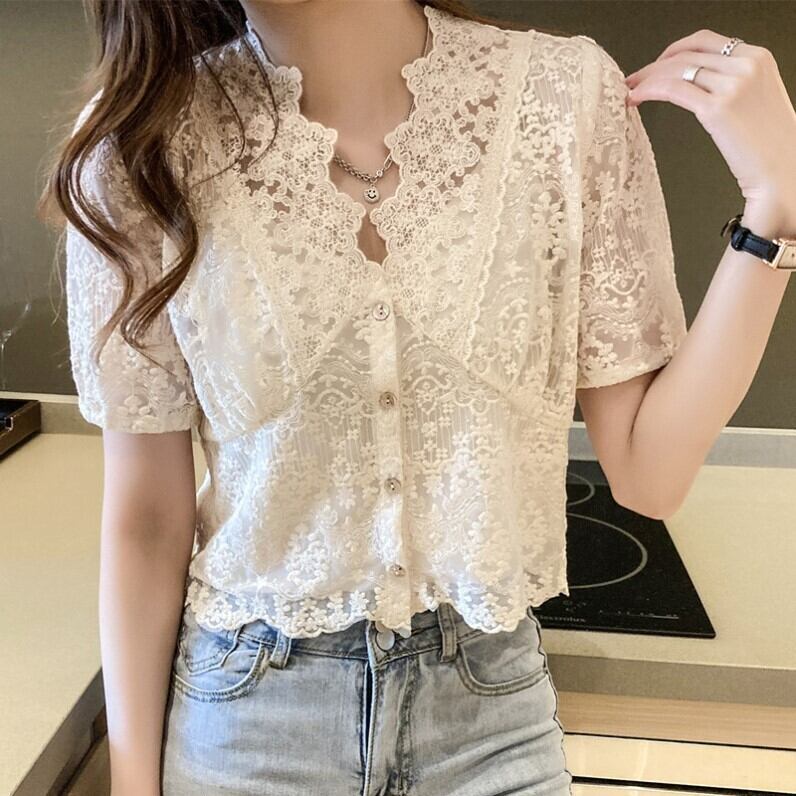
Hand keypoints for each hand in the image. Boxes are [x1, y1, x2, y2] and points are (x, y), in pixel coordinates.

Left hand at [623, 29, 795, 213]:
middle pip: (687, 53)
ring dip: (647, 78)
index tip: (656, 64)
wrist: (782, 172)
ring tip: (631, 91)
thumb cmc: (769, 144)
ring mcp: (732, 85)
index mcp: (758, 57)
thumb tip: (701, 81)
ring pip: (676, 69)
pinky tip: (636, 98)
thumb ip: (735, 82)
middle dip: (654, 65)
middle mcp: (746, 65)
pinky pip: (673, 90)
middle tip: (635, 78)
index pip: (706, 41)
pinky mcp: (716, 109)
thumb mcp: (758, 97)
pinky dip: (649, 91)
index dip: (674, 50)